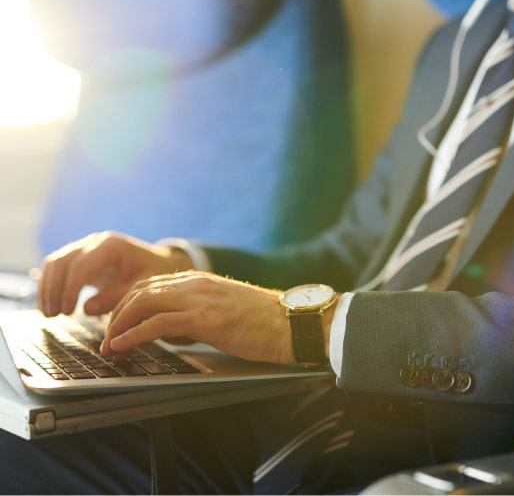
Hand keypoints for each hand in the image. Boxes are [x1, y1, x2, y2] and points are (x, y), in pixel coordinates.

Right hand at [38, 232, 192, 316]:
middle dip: (54, 289)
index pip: (81, 265)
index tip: (67, 312)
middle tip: (54, 315)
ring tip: (50, 314)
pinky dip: (50, 286)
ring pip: (54, 263)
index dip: (70, 289)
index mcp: (111, 246)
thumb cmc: (153, 273)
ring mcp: (85, 248)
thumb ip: (117, 297)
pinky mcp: (80, 259)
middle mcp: (94, 243)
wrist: (159, 263)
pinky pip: (57, 269)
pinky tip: (51, 306)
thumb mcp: (142, 286)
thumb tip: (85, 309)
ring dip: (48, 288)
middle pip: (62, 261)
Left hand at [100, 271, 294, 363]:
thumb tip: (170, 333)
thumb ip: (196, 316)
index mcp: (200, 281)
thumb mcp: (223, 312)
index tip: (117, 326)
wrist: (291, 322)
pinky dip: (133, 334)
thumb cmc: (263, 322)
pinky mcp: (205, 319)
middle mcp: (195, 284)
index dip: (126, 305)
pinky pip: (157, 323)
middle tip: (106, 340)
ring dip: (118, 326)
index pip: (150, 285)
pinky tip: (121, 346)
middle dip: (116, 315)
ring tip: (108, 347)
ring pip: (142, 302)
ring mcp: (199, 299)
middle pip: (139, 291)